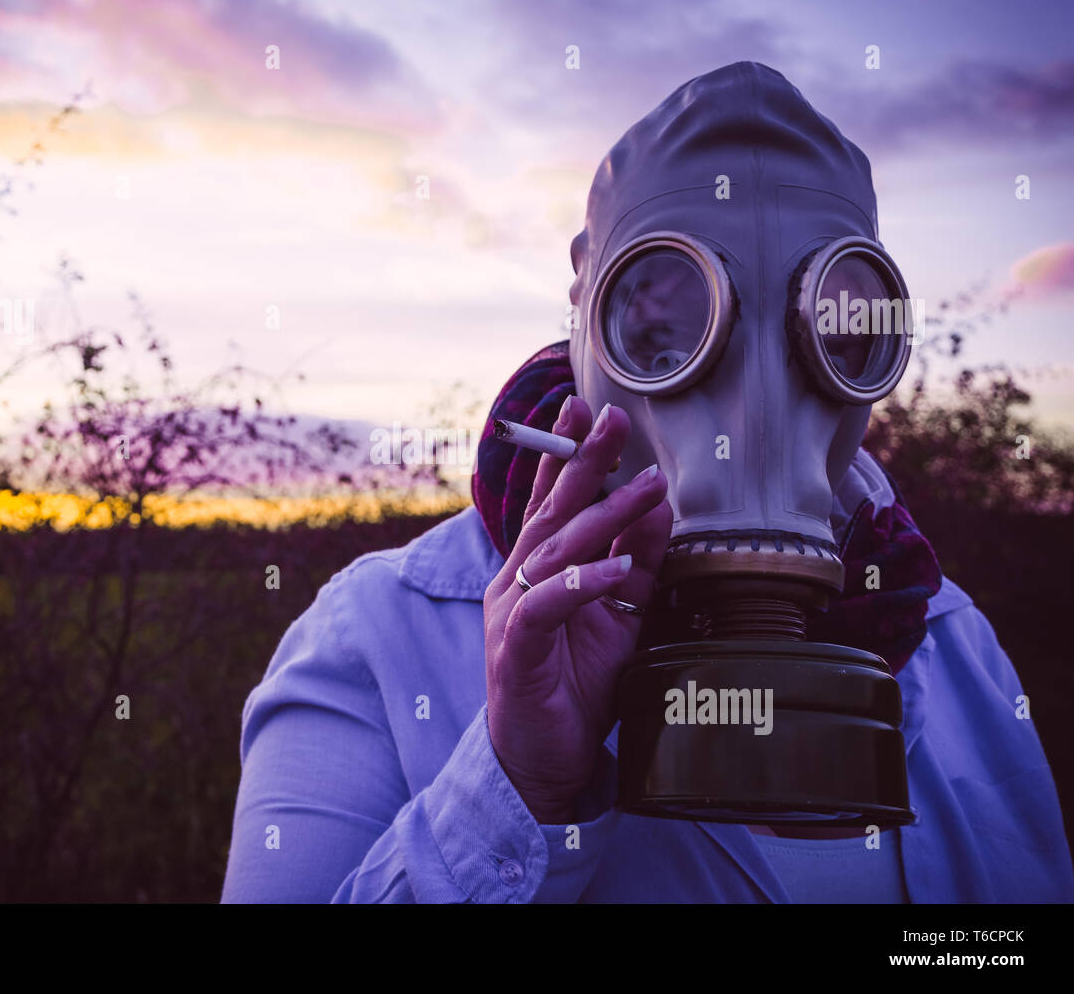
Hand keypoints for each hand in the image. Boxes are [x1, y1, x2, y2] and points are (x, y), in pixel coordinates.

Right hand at [483, 396, 671, 823]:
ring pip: (555, 552)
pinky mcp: (516, 649)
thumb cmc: (575, 686)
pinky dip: (582, 584)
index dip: (565, 457)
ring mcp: (512, 612)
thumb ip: (633, 565)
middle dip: (582, 463)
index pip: (551, 504)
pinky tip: (616, 568)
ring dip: (602, 518)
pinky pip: (547, 606)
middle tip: (612, 421)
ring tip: (647, 487)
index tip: (585, 411)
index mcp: (537, 570)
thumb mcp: (618, 618)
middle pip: (551, 513)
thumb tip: (659, 509)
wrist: (542, 760)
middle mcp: (517, 581)